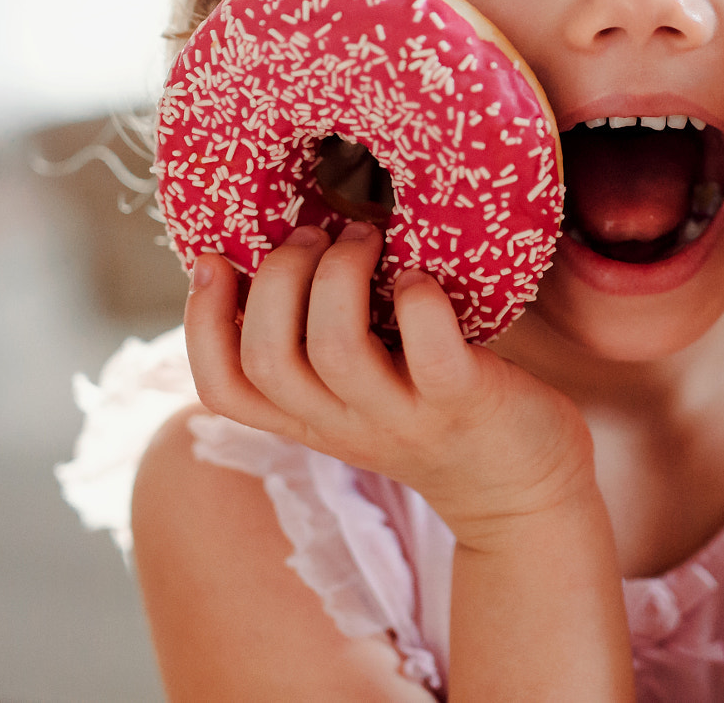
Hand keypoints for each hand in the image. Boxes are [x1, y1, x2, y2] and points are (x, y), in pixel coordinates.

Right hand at [183, 221, 596, 547]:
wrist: (523, 489)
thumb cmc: (436, 410)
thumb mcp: (362, 390)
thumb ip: (320, 341)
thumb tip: (283, 243)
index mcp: (309, 418)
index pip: (222, 388)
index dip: (199, 325)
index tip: (212, 261)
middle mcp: (344, 424)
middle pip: (266, 359)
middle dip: (276, 279)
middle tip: (314, 234)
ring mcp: (402, 417)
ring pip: (335, 350)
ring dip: (340, 275)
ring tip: (365, 236)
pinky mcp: (463, 402)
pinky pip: (429, 350)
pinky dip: (418, 300)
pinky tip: (419, 277)